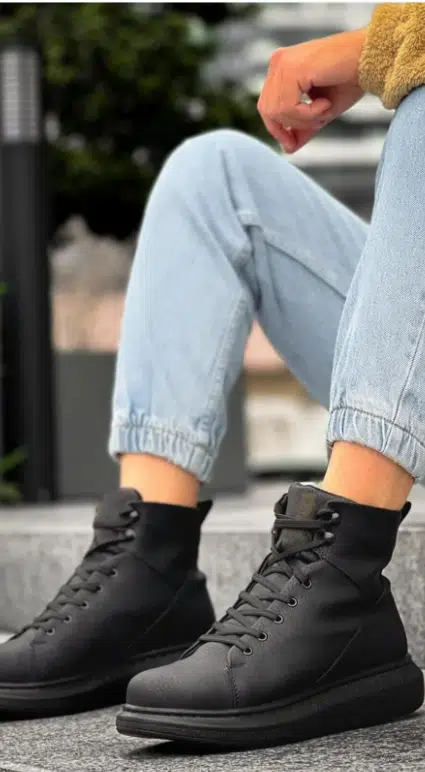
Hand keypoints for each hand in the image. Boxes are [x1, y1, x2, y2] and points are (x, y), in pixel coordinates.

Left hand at [257, 28, 365, 152]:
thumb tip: (287, 149)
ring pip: (277, 111)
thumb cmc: (351, 78)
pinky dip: (308, 114)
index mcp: (282, 68)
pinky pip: (288, 107)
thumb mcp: (322, 110)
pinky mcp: (292, 68)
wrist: (371, 58)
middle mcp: (278, 62)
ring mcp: (283, 62)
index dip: (277, 130)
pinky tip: (325, 103)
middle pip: (268, 111)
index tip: (291, 146)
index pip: (266, 106)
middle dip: (293, 125)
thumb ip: (303, 126)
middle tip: (320, 120)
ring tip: (325, 110)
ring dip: (304, 120)